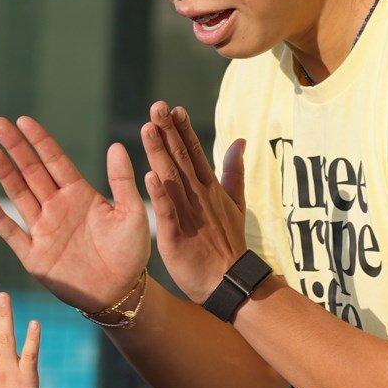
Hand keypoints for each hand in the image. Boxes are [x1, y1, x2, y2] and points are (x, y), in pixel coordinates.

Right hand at [0, 114, 149, 312]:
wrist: (122, 292)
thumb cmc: (131, 253)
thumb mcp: (133, 213)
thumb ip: (122, 181)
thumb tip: (115, 146)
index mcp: (80, 194)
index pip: (55, 160)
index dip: (40, 140)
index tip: (24, 120)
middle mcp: (57, 207)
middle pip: (31, 171)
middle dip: (15, 148)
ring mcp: (44, 230)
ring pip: (19, 195)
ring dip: (5, 174)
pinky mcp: (35, 256)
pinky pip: (13, 233)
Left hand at [140, 102, 249, 304]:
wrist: (229, 281)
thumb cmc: (228, 243)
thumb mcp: (236, 202)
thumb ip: (234, 171)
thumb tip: (240, 140)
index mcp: (210, 188)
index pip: (195, 152)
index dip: (183, 130)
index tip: (173, 108)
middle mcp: (199, 196)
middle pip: (182, 158)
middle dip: (168, 132)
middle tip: (156, 106)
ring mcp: (189, 214)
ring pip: (172, 179)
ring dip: (160, 153)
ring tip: (148, 129)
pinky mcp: (177, 236)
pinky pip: (167, 212)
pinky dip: (160, 195)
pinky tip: (149, 176)